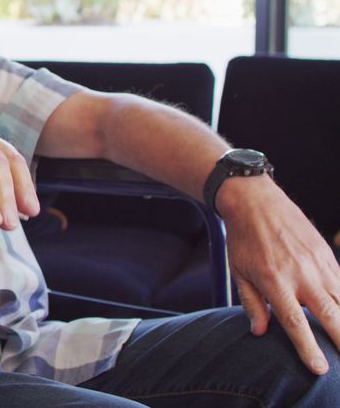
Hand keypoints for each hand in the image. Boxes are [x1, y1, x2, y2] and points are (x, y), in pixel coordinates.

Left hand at [220, 176, 339, 374]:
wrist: (256, 202)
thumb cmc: (243, 239)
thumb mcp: (239, 272)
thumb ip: (252, 304)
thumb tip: (261, 332)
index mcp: (275, 281)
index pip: (295, 322)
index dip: (308, 348)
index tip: (319, 368)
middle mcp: (302, 274)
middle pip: (331, 315)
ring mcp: (318, 264)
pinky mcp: (328, 255)